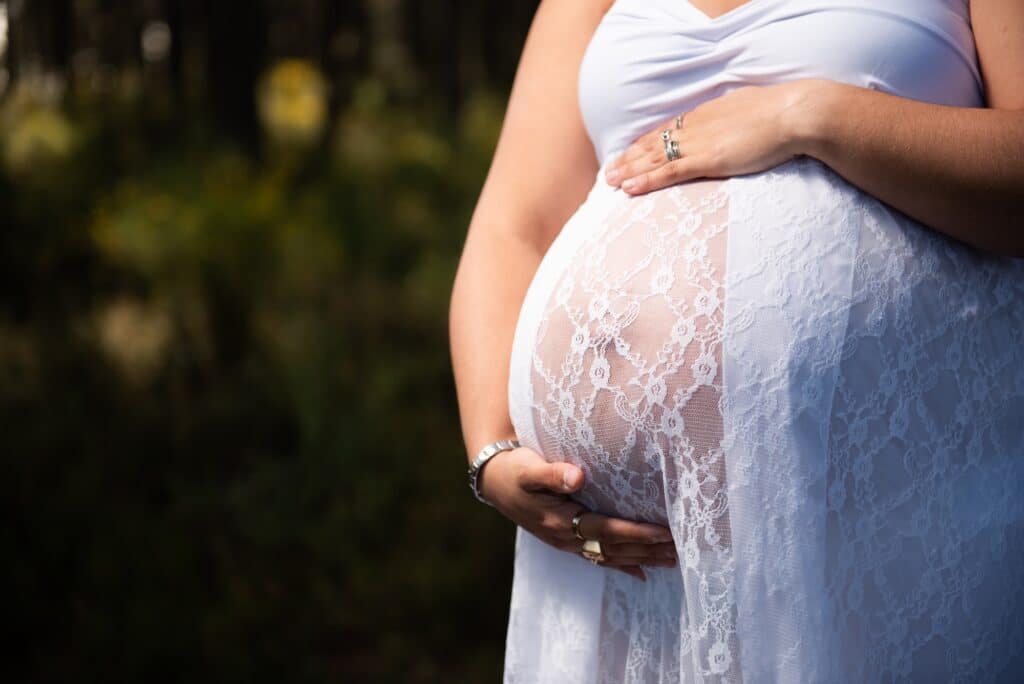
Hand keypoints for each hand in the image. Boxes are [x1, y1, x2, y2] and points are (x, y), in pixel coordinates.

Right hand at [479, 445, 675, 580]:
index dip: (636, 533)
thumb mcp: (529, 468)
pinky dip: (622, 566)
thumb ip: (552, 473)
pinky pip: (599, 558)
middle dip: (647, 549)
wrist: (494, 482)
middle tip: (680, 549)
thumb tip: (578, 476)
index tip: (663, 532)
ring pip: (610, 556)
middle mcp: (566, 538)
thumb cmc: (515, 469)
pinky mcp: (566, 541)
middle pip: (614, 548)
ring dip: (641, 559)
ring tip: (672, 560)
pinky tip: (642, 574)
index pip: (606, 530)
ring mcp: (566, 543)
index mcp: (560, 520)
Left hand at [604, 79, 824, 194]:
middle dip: (628, 159)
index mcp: (703, 116)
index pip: (665, 131)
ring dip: (629, 171)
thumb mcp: (747, 112)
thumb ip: (731, 121)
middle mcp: (694, 128)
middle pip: (652, 145)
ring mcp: (699, 144)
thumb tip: (730, 128)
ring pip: (653, 159)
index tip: (628, 153)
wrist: (793, 114)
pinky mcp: (707, 160)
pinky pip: (669, 172)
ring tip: (610, 182)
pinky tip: (630, 188)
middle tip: (609, 173)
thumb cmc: (778, 115)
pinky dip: (647, 180)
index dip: (643, 144)